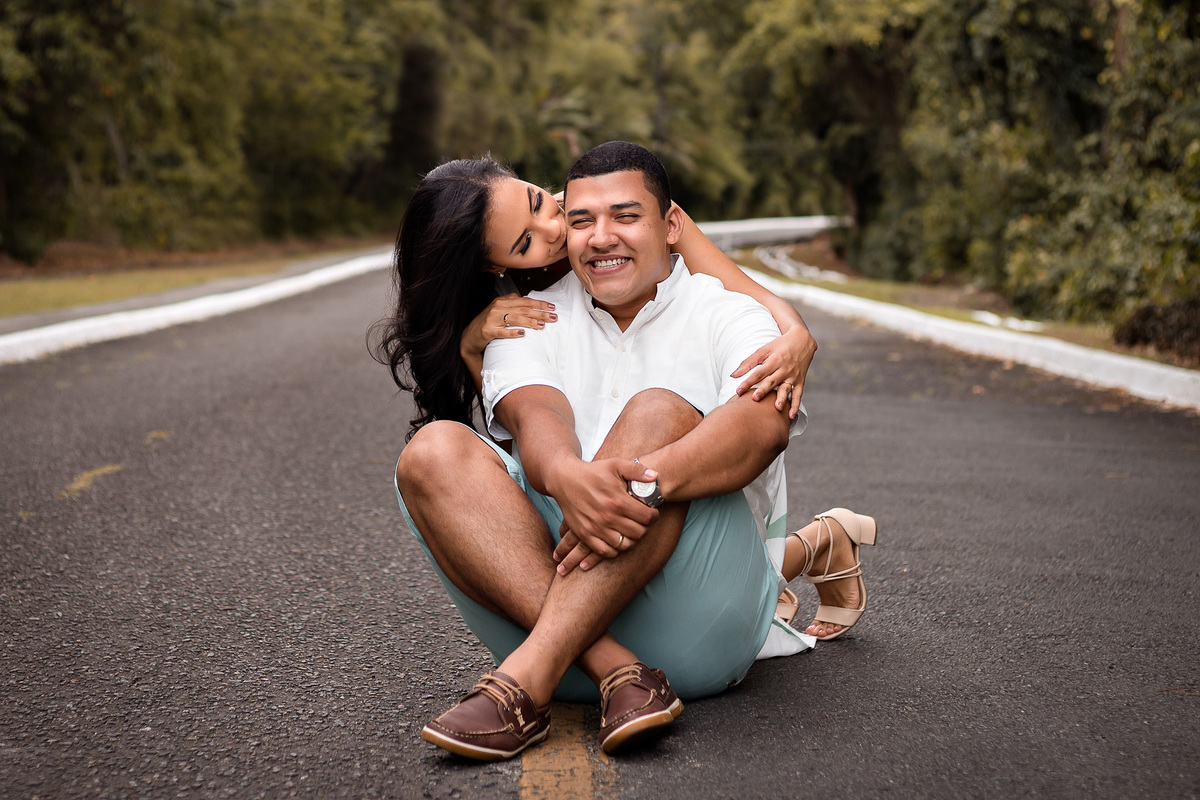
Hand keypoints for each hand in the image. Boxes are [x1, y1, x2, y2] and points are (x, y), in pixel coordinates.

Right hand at [459, 293, 557, 360]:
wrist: (469, 337)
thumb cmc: (488, 324)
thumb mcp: (501, 311)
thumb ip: (514, 306)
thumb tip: (532, 304)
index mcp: (502, 301)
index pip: (524, 300)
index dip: (539, 303)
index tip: (552, 307)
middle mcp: (498, 307)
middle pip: (522, 309)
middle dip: (539, 312)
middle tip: (553, 317)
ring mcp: (492, 319)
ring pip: (514, 318)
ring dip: (529, 321)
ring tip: (541, 325)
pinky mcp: (487, 331)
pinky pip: (502, 332)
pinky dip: (512, 332)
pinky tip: (522, 333)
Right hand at [548, 458, 657, 574]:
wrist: (564, 479)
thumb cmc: (592, 472)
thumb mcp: (615, 465)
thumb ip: (637, 470)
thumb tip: (655, 477)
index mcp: (618, 500)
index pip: (647, 517)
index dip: (653, 515)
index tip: (651, 512)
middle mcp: (608, 517)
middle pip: (639, 533)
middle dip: (644, 527)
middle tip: (641, 521)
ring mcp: (596, 528)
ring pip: (624, 545)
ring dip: (631, 539)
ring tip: (630, 530)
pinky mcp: (585, 535)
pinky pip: (606, 552)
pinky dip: (615, 549)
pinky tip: (617, 538)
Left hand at [731, 326, 815, 419]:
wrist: (802, 341)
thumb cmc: (779, 346)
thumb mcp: (764, 350)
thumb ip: (748, 363)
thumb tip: (732, 375)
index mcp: (774, 360)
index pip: (759, 373)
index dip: (748, 382)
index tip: (738, 391)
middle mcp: (784, 369)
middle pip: (772, 381)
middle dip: (764, 390)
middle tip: (755, 398)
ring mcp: (793, 376)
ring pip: (786, 389)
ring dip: (782, 399)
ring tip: (777, 408)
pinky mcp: (800, 381)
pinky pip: (798, 395)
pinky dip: (795, 405)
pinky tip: (791, 416)